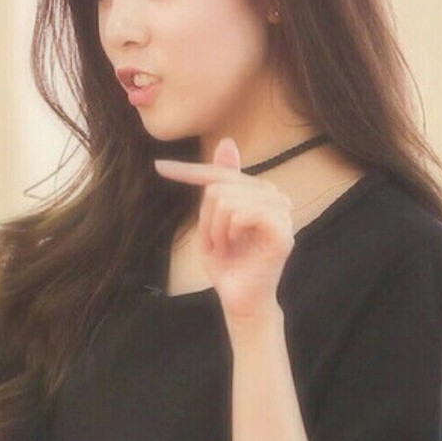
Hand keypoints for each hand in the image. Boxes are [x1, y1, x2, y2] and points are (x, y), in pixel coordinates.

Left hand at [154, 138, 293, 321]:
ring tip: (229, 247)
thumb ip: (219, 182)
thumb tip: (228, 140)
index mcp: (259, 190)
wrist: (239, 300)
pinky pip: (241, 212)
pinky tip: (238, 246)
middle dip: (207, 219)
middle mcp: (274, 195)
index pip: (220, 172)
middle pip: (219, 185)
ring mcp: (282, 212)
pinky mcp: (282, 230)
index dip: (189, 170)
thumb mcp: (212, 218)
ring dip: (216, 229)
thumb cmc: (227, 261)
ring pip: (225, 199)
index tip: (159, 167)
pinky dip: (228, 232)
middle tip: (220, 243)